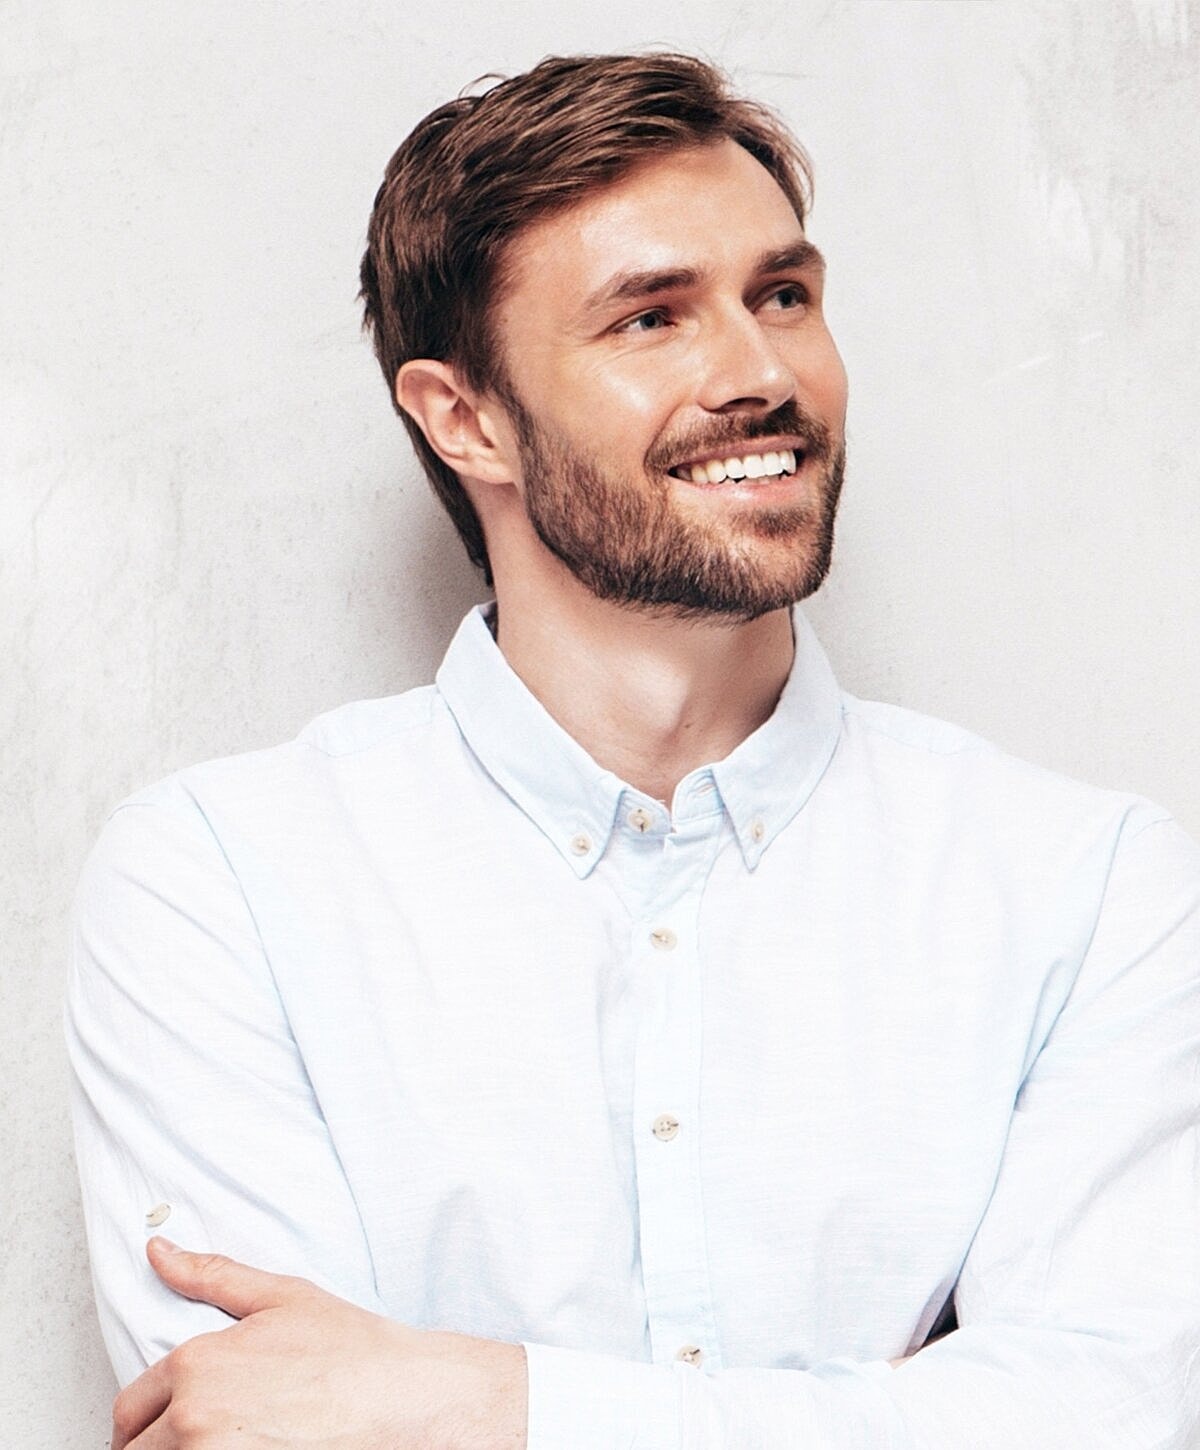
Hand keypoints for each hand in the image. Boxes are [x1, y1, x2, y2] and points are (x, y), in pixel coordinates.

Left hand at [112, 1237, 527, 1448]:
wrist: (405, 1400)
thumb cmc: (352, 1351)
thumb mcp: (281, 1297)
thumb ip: (210, 1275)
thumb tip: (158, 1251)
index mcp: (196, 1365)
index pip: (130, 1408)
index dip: (146, 1418)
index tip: (172, 1423)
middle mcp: (194, 1419)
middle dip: (157, 1445)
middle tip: (201, 1436)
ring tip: (228, 1440)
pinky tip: (248, 1448)